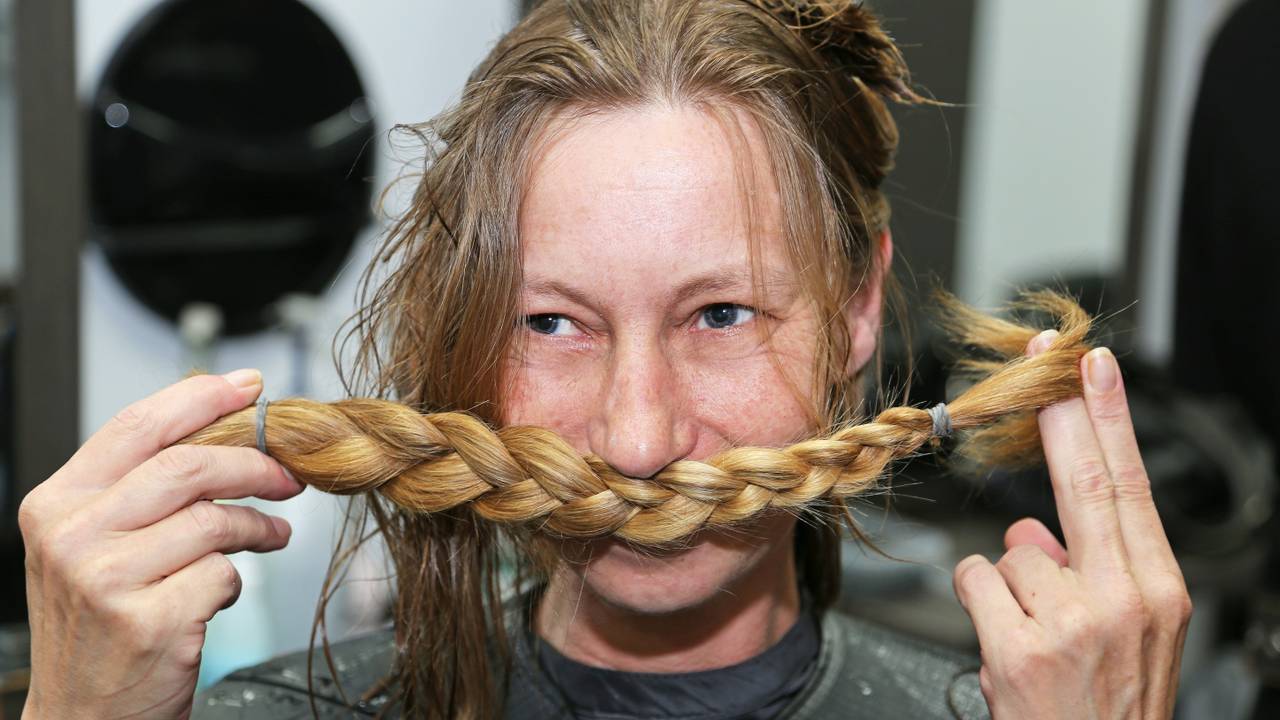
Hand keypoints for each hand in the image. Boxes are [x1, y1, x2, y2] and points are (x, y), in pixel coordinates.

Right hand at [19, 370, 303, 719]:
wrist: (82, 717)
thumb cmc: (100, 625)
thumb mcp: (94, 546)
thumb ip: (140, 489)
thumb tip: (221, 425)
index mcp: (57, 504)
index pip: (136, 426)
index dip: (202, 399)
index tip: (250, 388)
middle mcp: (73, 536)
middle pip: (187, 467)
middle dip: (253, 464)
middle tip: (288, 475)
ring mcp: (107, 580)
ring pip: (213, 519)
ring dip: (258, 525)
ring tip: (274, 534)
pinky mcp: (149, 621)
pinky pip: (222, 574)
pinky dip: (236, 579)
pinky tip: (225, 590)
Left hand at [953, 330, 1192, 718]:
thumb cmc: (1107, 708)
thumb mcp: (1122, 637)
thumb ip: (1086, 574)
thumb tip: (1029, 531)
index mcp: (1157, 590)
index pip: (1131, 485)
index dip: (1109, 418)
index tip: (1093, 367)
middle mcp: (1125, 600)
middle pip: (1084, 482)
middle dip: (1060, 413)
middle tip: (1046, 358)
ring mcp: (1074, 623)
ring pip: (1011, 551)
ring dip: (1007, 582)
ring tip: (1031, 636)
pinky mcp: (1022, 647)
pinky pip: (977, 582)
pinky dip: (980, 603)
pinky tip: (1004, 645)